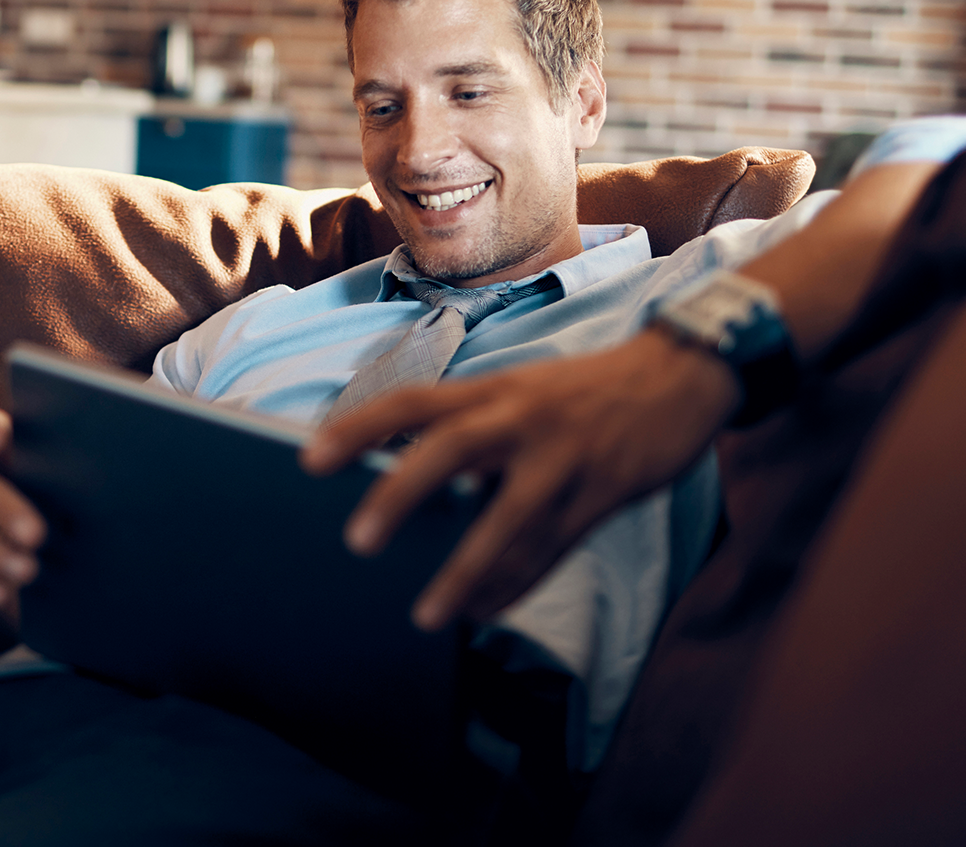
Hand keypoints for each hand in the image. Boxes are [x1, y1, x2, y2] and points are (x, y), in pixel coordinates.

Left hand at [300, 328, 739, 630]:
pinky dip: (515, 585)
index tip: (311, 458)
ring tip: (426, 615)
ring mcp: (564, 458)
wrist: (680, 375)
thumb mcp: (520, 393)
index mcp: (493, 390)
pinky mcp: (603, 492)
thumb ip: (470, 431)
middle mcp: (521, 418)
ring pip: (507, 519)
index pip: (412, 402)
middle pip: (450, 450)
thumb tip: (409, 481)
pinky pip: (551, 549)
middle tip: (357, 541)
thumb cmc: (584, 391)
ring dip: (464, 571)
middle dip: (400, 494)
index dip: (359, 427)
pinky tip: (483, 611)